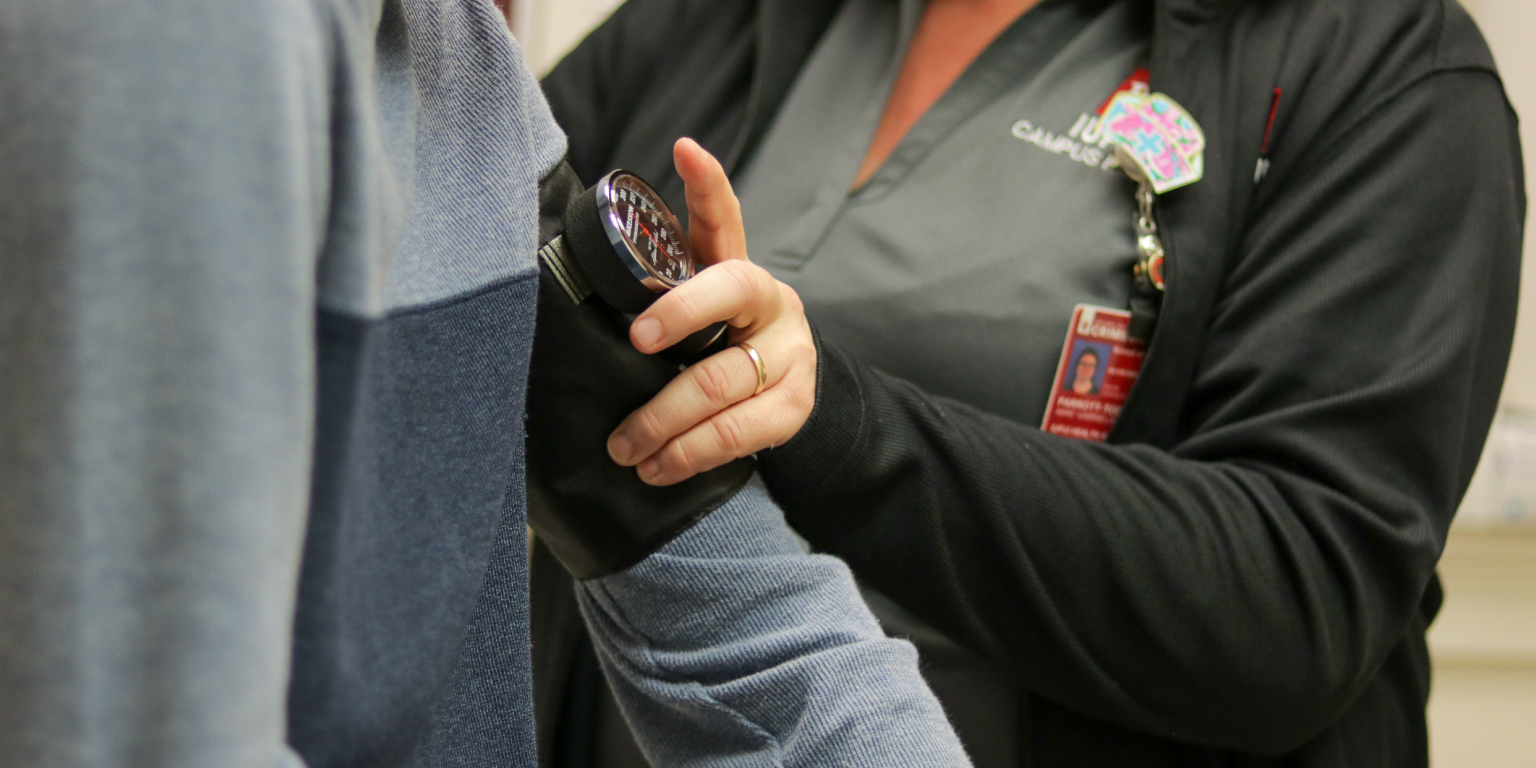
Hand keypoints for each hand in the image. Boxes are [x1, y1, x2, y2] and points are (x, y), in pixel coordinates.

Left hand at [605, 138, 816, 485]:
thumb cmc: (712, 345)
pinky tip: (659, 467)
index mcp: (735, 267)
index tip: (685, 151)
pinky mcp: (794, 405)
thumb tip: (559, 284)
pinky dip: (692, 454)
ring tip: (624, 446)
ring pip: (724, 381)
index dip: (707, 182)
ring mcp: (790, 353)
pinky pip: (741, 433)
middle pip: (726, 297)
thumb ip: (650, 291)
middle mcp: (769, 300)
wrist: (786, 390)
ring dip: (665, 419)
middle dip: (676, 319)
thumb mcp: (688, 309)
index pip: (724, 216)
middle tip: (633, 342)